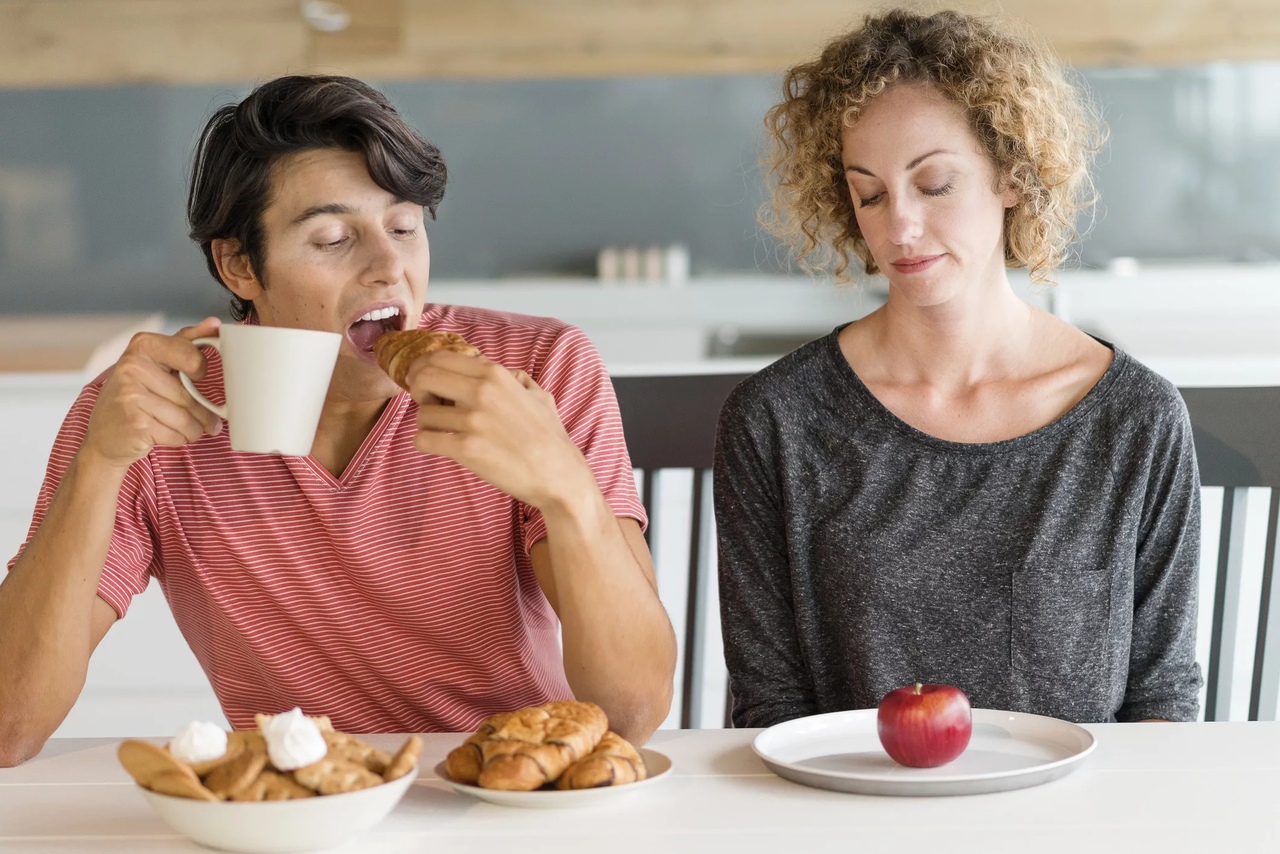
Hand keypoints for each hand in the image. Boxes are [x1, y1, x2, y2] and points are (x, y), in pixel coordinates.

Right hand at [81, 317, 224, 470]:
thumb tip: (214, 323)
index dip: (201, 371)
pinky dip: (179, 439)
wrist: (104, 435)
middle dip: (203, 414)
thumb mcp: (157, 363)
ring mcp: (131, 396)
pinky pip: (178, 435)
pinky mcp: (135, 424)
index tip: (196, 377)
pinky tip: (164, 435)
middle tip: (205, 419)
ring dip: (194, 430)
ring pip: (187, 419)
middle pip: (191, 396)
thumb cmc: (136, 396)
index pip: (193, 357)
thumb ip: (186, 342)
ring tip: (186, 429)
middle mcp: (132, 367)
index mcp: (142, 345)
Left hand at [405, 350, 594, 510]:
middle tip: (429, 405)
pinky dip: (426, 443)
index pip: (440, 357)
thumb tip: (500, 372)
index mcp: (495, 374)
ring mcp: (473, 421)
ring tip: (443, 431)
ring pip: (422, 414)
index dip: (425, 368)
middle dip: (418, 391)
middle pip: (424, 377)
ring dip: (426, 423)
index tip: (426, 381)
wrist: (559, 475)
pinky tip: (441, 446)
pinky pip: (423, 440)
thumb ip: (516, 378)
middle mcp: (482, 392)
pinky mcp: (466, 449)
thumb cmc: (550, 437)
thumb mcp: (539, 395)